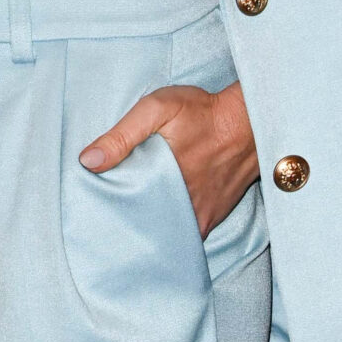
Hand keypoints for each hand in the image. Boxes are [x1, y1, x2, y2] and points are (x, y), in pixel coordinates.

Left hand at [78, 81, 256, 237]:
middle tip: (106, 217)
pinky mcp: (213, 217)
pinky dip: (170, 226)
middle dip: (125, 224)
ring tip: (128, 219)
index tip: (92, 211)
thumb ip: (123, 135)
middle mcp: (184, 208)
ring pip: (165, 232)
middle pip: (144, 227)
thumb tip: (88, 161)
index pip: (125, 213)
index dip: (107, 213)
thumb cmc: (204, 113)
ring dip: (149, 227)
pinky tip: (156, 216)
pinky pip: (185, 231)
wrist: (252, 121)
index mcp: (165, 185)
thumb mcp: (158, 109)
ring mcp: (201, 217)